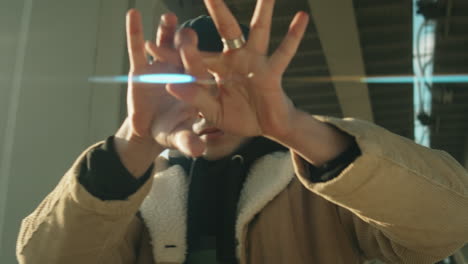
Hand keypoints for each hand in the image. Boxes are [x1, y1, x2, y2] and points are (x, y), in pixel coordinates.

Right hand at [122, 9, 203, 156]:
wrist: (149, 129)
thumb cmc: (170, 131)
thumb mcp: (178, 138)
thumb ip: (188, 142)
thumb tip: (198, 151)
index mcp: (195, 87)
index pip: (198, 74)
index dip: (196, 65)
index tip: (196, 56)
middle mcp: (181, 72)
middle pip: (185, 55)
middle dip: (185, 44)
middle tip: (186, 34)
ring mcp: (162, 66)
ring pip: (166, 45)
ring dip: (167, 31)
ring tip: (169, 17)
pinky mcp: (142, 66)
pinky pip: (138, 48)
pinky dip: (135, 32)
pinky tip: (132, 14)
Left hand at [167, 0, 308, 139]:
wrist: (263, 126)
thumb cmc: (237, 116)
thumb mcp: (212, 112)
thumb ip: (195, 99)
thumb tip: (172, 86)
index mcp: (214, 69)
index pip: (192, 56)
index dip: (171, 53)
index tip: (150, 45)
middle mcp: (233, 59)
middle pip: (225, 29)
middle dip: (217, 9)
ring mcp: (254, 62)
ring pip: (258, 32)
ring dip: (263, 12)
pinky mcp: (271, 72)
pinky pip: (284, 52)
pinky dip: (293, 36)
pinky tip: (301, 16)